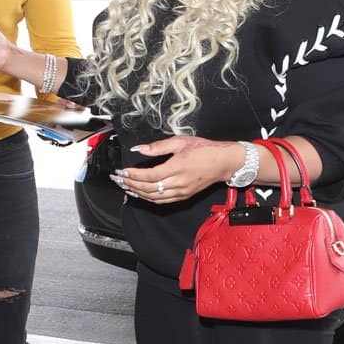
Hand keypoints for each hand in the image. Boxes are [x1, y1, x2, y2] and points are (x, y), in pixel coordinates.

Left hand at [111, 135, 240, 203]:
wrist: (224, 162)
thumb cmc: (205, 149)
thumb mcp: (181, 142)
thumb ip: (158, 147)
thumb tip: (140, 149)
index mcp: (178, 167)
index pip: (149, 176)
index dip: (133, 175)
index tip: (122, 171)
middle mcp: (179, 182)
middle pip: (149, 189)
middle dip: (131, 184)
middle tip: (118, 179)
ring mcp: (182, 191)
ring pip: (154, 197)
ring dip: (137, 193)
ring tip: (125, 186)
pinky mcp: (184, 196)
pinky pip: (162, 201)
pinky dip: (148, 198)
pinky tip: (140, 194)